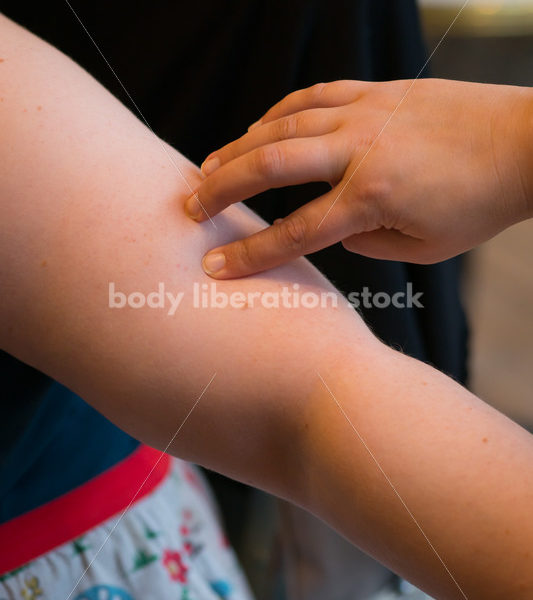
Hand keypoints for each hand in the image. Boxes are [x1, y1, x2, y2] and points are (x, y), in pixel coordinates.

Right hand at [185, 79, 532, 278]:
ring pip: (282, 126)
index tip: (216, 266)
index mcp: (373, 197)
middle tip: (190, 204)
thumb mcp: (425, 248)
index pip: (296, 231)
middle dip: (222, 187)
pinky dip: (277, 113)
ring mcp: (365, 113)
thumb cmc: (480, 202)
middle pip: (271, 166)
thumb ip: (368, 243)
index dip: (251, 253)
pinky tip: (257, 127)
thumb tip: (335, 228)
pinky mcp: (374, 91)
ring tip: (208, 166)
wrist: (527, 143)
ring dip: (238, 147)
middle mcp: (360, 150)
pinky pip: (312, 97)